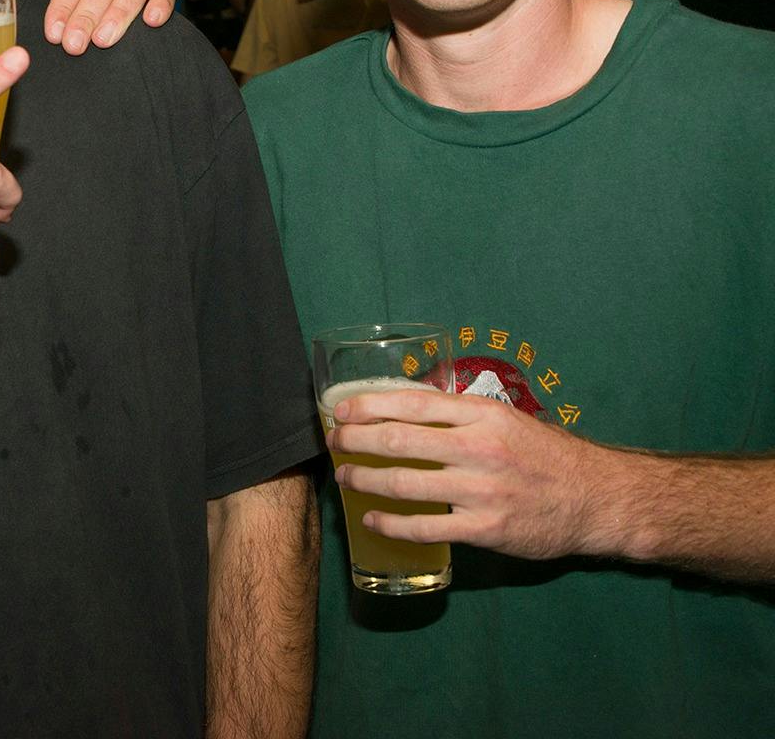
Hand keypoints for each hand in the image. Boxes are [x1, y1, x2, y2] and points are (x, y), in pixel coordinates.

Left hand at [325, 389, 616, 560]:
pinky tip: (373, 520)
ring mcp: (482, 490)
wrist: (597, 499)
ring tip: (345, 478)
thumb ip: (462, 414)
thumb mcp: (507, 419)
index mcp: (484, 415)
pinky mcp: (485, 529)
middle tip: (334, 442)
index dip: (370, 404)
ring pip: (406, 484)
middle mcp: (480, 449)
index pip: (414, 402)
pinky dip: (391, 524)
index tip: (341, 409)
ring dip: (366, 480)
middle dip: (356, 441)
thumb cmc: (546, 456)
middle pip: (400, 441)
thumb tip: (408, 404)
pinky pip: (426, 527)